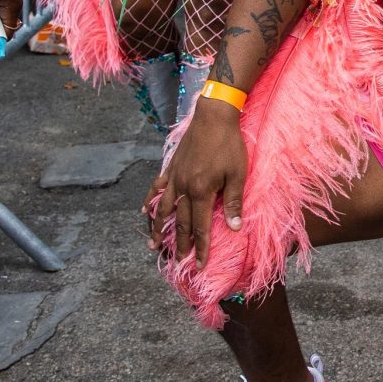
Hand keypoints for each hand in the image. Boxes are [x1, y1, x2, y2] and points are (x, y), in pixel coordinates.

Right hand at [145, 100, 245, 264]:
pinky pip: (157, 188)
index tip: (199, 265)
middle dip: (179, 244)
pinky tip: (144, 212)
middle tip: (177, 262)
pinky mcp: (171, 167)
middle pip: (180, 222)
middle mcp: (184, 187)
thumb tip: (235, 228)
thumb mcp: (238, 174)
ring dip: (158, 228)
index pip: (200, 227)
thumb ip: (234, 201)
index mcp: (201, 191)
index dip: (200, 247)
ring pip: (163, 209)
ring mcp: (174, 177)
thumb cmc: (230, 145)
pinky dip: (150, 201)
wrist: (214, 116)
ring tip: (152, 245)